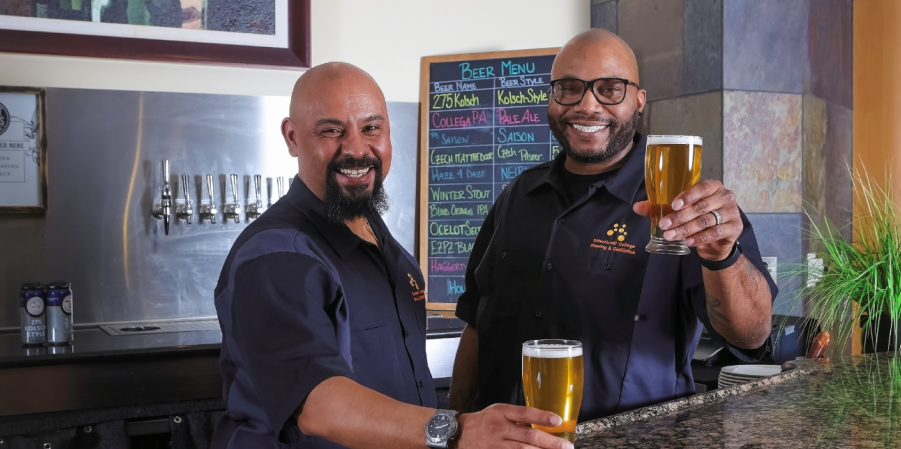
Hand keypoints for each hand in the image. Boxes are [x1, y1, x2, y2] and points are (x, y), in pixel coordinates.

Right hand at [454, 404, 572, 448]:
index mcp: (500, 413)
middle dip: (549, 443)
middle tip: (566, 447)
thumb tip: (542, 423)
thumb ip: (517, 417)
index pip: (524, 413)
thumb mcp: (498, 411)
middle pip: (527, 437)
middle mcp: (498, 429)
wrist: (459, 435)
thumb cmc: (483, 421)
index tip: (557, 421)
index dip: (541, 417)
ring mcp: (495, 446)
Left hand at [633, 180, 741, 260]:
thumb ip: (660, 208)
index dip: (687, 196)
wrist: (717, 239)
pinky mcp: (735, 227)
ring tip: (670, 236)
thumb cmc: (697, 218)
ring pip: (706, 220)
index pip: (701, 188)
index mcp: (712, 186)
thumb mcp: (679, 211)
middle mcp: (725, 196)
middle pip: (701, 207)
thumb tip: (636, 207)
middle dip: (680, 217)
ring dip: (686, 229)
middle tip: (664, 226)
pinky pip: (715, 232)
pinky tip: (687, 242)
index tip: (673, 205)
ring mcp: (732, 211)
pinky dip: (700, 238)